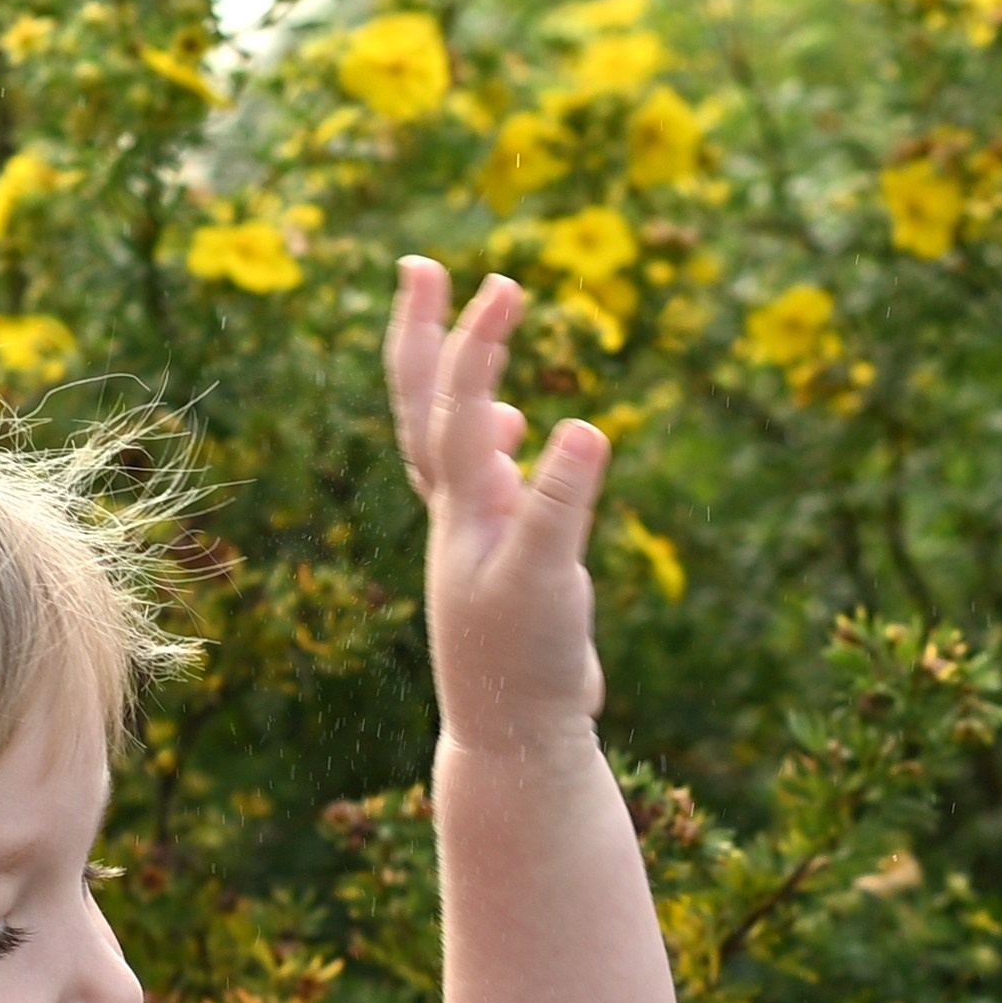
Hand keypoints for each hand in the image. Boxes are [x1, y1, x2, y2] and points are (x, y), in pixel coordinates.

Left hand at [384, 256, 609, 755]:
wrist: (514, 737)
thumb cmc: (526, 666)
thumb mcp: (551, 582)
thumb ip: (563, 505)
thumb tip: (582, 427)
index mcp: (466, 508)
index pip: (461, 406)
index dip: (477, 342)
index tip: (502, 283)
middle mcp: (458, 512)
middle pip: (423, 405)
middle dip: (422, 332)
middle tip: (419, 265)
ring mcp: (475, 535)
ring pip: (447, 438)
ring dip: (453, 379)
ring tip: (468, 329)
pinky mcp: (500, 561)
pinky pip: (483, 481)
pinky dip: (496, 443)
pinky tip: (522, 434)